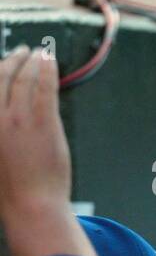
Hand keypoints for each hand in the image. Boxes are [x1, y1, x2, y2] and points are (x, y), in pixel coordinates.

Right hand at [0, 48, 70, 214]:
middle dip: (11, 59)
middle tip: (22, 52)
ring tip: (39, 53)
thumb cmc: (11, 187)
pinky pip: (45, 88)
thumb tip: (5, 114)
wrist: (30, 203)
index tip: (3, 62)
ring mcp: (20, 118)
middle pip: (1, 76)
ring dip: (31, 61)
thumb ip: (0, 131)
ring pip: (24, 78)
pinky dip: (47, 70)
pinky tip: (50, 61)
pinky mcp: (43, 123)